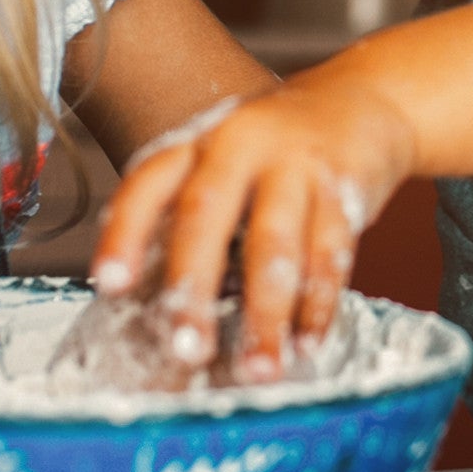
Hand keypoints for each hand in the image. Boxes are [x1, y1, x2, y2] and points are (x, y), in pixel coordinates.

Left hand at [89, 82, 417, 381]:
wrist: (364, 99)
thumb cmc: (275, 151)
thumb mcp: (224, 162)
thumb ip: (192, 217)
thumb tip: (148, 310)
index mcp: (197, 143)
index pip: (149, 185)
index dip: (125, 233)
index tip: (109, 284)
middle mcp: (241, 144)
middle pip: (207, 216)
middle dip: (194, 288)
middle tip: (187, 351)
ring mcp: (296, 164)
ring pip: (276, 246)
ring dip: (267, 316)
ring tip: (259, 372)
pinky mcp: (345, 188)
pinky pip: (331, 255)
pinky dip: (318, 306)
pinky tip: (307, 345)